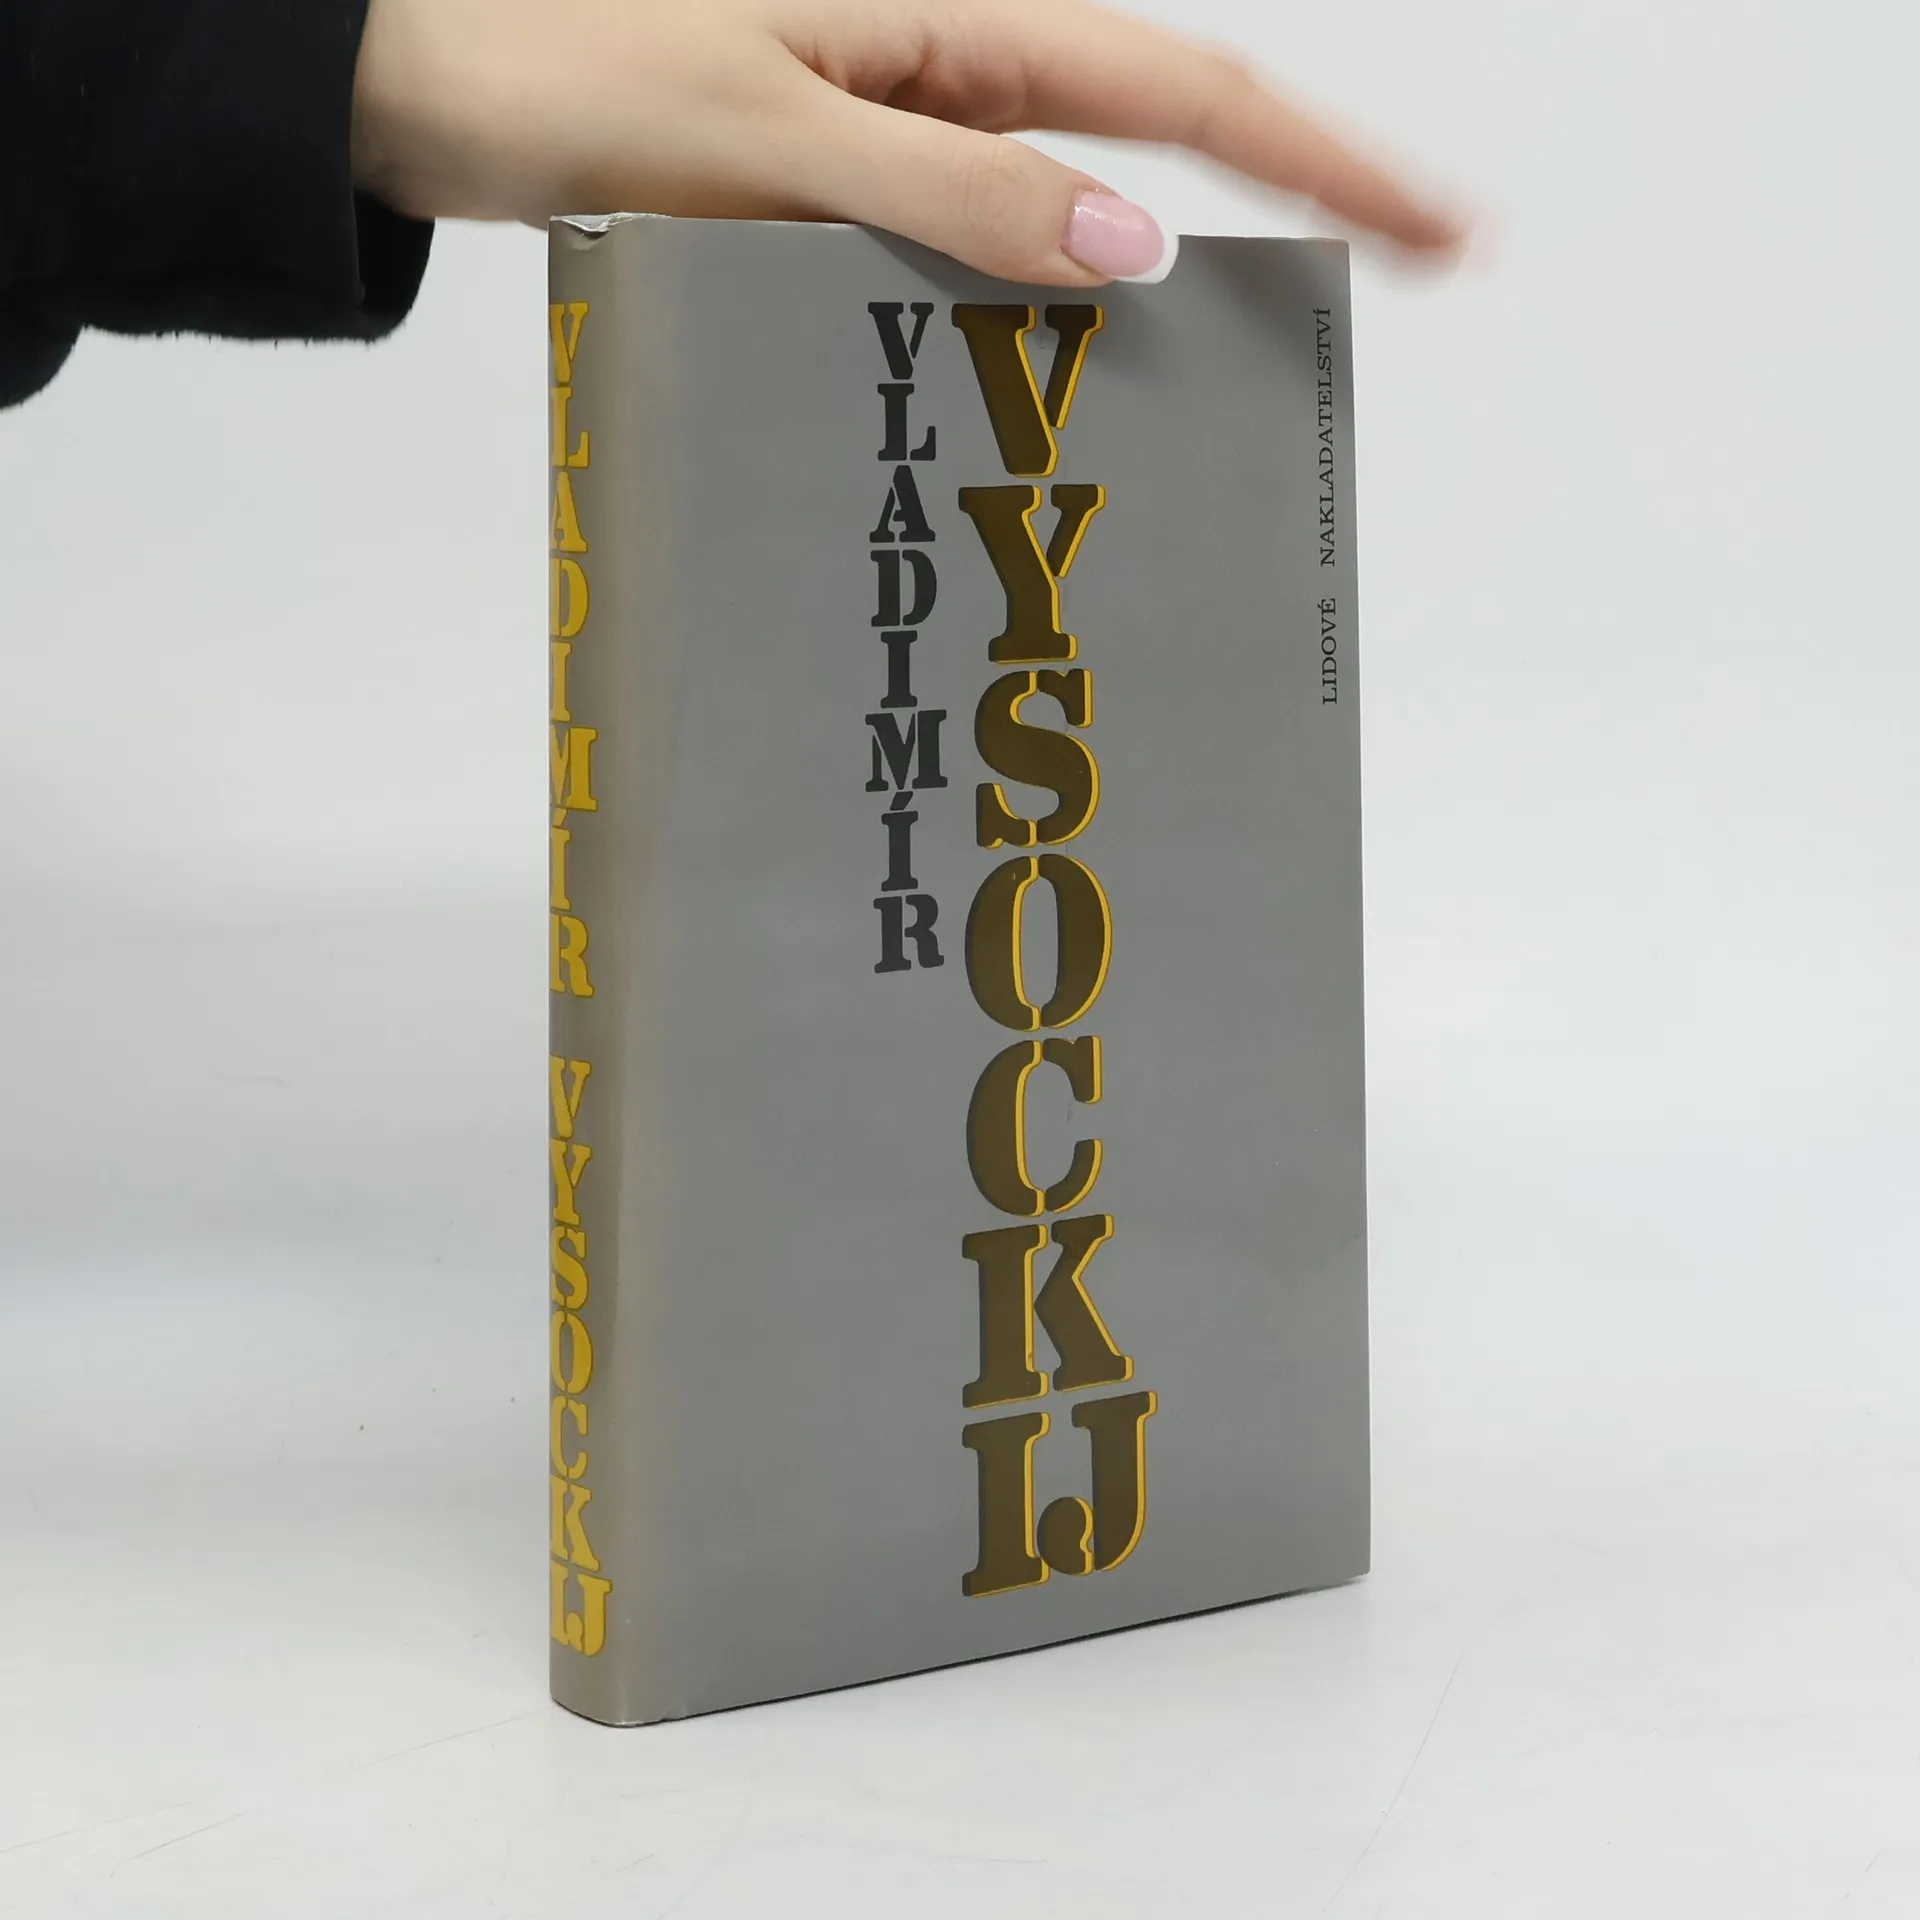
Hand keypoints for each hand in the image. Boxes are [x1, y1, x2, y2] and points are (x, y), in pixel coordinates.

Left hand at [351, 0, 1463, 283]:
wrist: (417, 83)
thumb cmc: (554, 70)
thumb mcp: (765, 135)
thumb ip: (947, 191)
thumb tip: (1128, 243)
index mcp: (947, 14)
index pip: (1183, 88)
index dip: (1325, 158)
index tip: (1437, 224)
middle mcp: (941, 61)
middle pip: (1159, 133)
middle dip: (1288, 206)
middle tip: (1393, 290)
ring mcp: (897, 125)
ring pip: (1070, 205)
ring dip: (1160, 280)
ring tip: (1249, 374)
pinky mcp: (844, 187)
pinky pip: (973, 246)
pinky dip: (1031, 308)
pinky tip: (1066, 370)